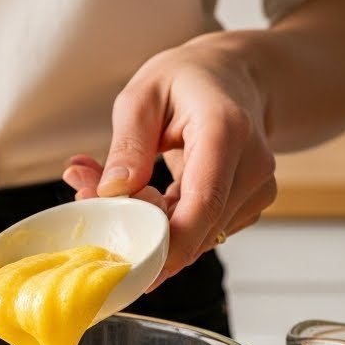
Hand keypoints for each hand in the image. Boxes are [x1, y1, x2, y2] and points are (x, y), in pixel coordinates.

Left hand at [63, 32, 276, 280]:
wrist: (235, 78)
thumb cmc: (188, 80)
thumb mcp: (143, 95)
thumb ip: (127, 144)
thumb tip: (112, 192)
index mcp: (226, 131)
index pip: (201, 206)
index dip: (165, 246)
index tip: (127, 266)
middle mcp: (252, 166)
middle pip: (195, 227)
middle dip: (140, 228)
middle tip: (88, 198)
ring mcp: (256, 189)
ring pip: (196, 234)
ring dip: (151, 224)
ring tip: (119, 185)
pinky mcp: (249, 205)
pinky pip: (201, 229)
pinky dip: (168, 221)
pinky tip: (149, 194)